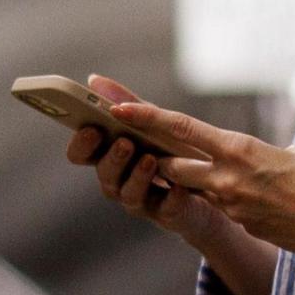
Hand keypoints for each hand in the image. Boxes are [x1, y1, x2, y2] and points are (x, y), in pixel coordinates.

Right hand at [63, 114, 226, 248]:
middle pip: (104, 177)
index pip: (82, 155)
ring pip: (128, 196)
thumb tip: (93, 80)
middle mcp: (120, 182)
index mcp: (110, 158)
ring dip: (137, 177)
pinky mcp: (169, 214)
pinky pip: (166, 210)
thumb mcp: (153, 125)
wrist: (213, 187)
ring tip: (150, 159)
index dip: (81, 145)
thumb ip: (125, 104)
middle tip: (124, 142)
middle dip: (112, 160)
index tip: (91, 128)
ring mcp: (143, 201)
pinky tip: (179, 186)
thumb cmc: (174, 152)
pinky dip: (171, 198)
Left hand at [89, 77, 294, 259]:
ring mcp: (231, 204)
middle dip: (157, 157)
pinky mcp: (241, 224)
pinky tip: (243, 198)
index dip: (147, 118)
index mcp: (239, 149)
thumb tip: (243, 158)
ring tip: (193, 170)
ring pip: (192, 189)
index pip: (182, 128)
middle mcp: (227, 177)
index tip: (121, 110)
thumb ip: (257, 153)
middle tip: (142, 146)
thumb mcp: (288, 154)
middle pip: (173, 165)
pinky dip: (220, 199)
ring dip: (187, 181)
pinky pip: (220, 208)